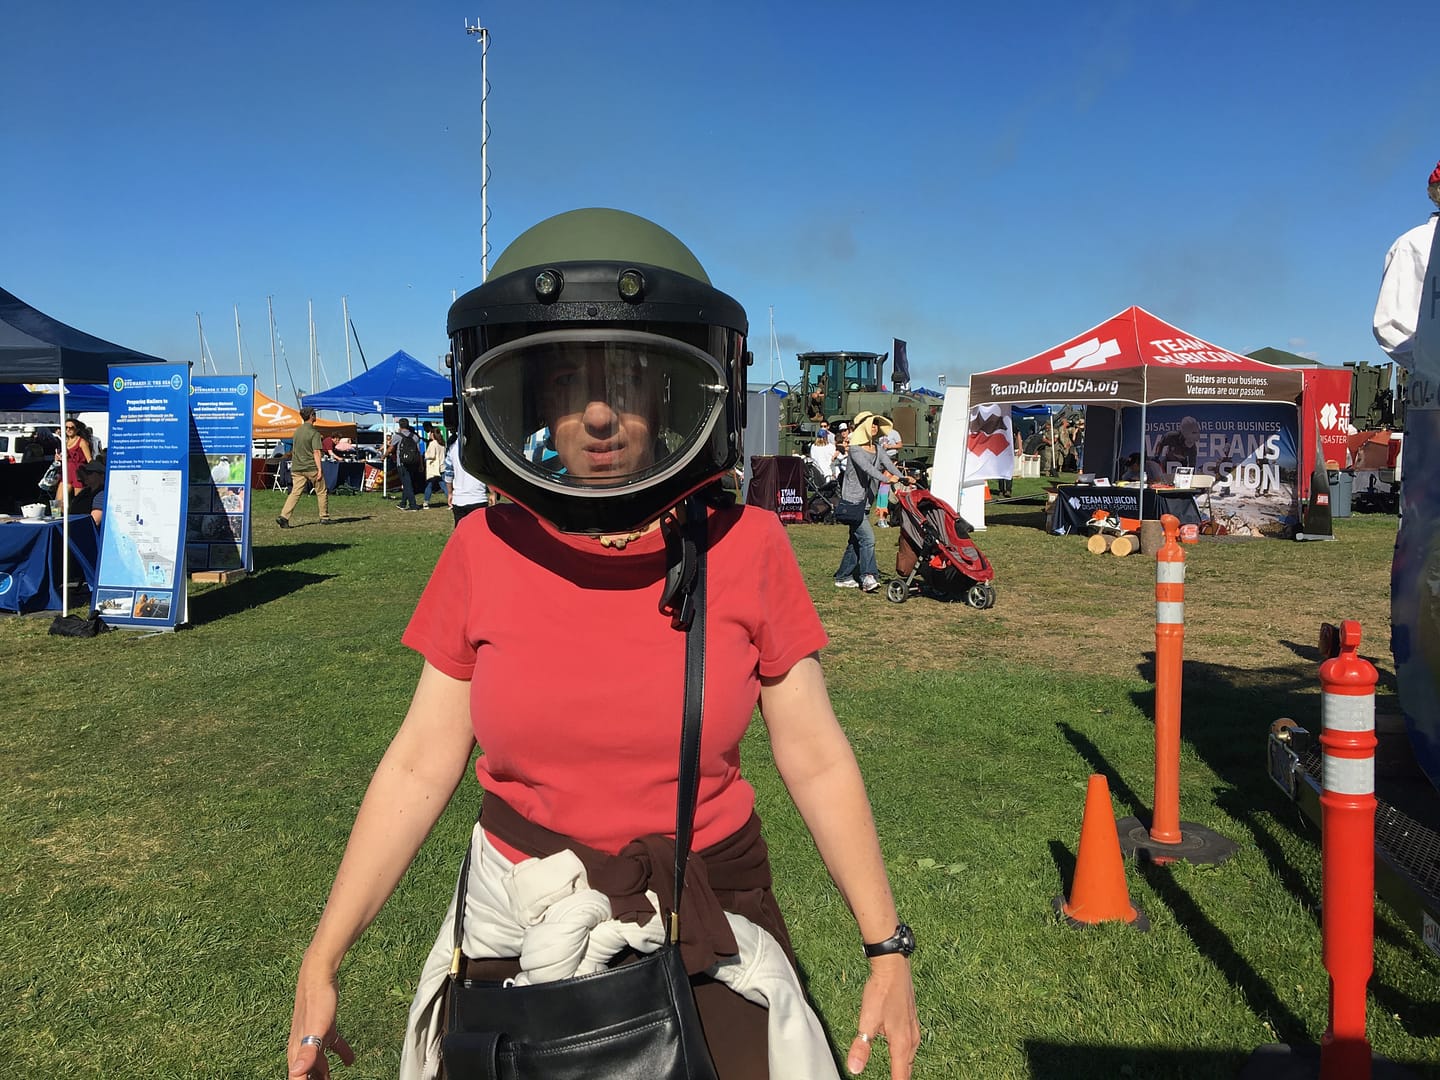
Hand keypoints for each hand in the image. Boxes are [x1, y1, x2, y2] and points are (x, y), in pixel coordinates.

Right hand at [288, 965, 355, 1077]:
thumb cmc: (316, 1000)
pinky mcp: (326, 1027)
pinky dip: (341, 1054)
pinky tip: (350, 1061)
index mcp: (297, 1051)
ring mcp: (315, 1036)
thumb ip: (307, 1052)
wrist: (318, 975)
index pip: (298, 1078)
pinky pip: (333, 1046)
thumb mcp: (316, 1028)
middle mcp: (304, 1046)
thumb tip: (297, 1072)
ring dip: (325, 1074)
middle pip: (308, 1074)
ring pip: (319, 1063)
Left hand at [846, 955, 918, 1078]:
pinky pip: (911, 1046)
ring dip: (904, 1068)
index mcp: (902, 1043)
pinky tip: (900, 1053)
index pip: (901, 1076)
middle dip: (901, 1079)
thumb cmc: (882, 991)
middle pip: (908, 1069)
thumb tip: (855, 1068)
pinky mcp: (911, 1020)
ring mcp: (913, 1029)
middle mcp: (911, 1039)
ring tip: (897, 1075)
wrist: (893, 966)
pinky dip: (906, 1055)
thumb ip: (862, 1046)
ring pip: (910, 1057)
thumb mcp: (867, 1020)